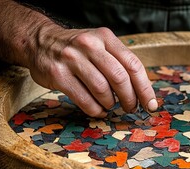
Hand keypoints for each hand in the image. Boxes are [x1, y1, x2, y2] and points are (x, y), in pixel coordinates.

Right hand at [27, 25, 157, 117]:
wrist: (39, 41)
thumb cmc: (77, 49)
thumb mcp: (100, 45)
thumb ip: (119, 63)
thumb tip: (142, 92)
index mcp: (105, 37)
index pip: (133, 65)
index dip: (145, 88)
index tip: (150, 104)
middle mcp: (89, 45)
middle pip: (120, 78)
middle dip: (129, 99)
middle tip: (131, 108)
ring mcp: (72, 59)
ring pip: (102, 90)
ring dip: (111, 104)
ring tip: (111, 107)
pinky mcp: (58, 75)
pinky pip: (84, 99)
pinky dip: (95, 110)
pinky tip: (99, 110)